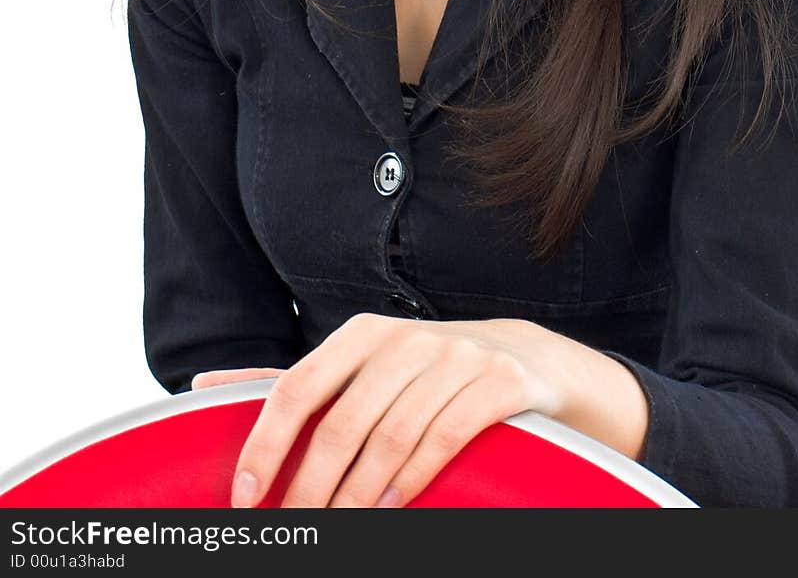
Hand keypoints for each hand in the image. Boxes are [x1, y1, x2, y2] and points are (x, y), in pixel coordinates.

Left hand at [191, 312, 568, 508]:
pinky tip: (392, 507)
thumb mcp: (360, 366)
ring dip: (358, 496)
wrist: (521, 358)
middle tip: (294, 535)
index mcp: (360, 335)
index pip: (297, 388)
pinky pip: (445, 435)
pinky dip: (414, 478)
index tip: (245, 500)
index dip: (266, 445)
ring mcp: (453, 356)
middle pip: (342, 424)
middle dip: (310, 490)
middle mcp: (403, 338)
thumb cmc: (421, 372)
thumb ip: (292, 384)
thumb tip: (203, 386)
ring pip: (391, 437)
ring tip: (339, 535)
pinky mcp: (496, 380)